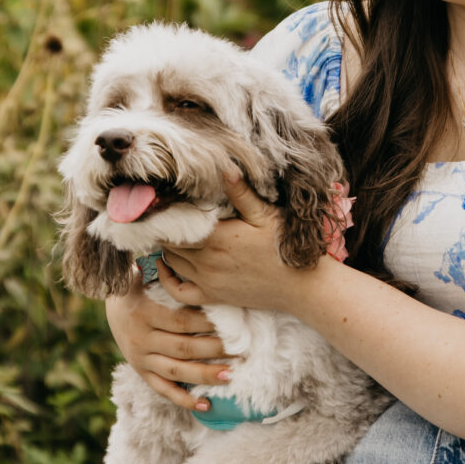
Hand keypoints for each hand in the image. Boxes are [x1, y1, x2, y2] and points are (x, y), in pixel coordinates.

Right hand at [104, 282, 233, 412]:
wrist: (113, 308)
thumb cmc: (140, 287)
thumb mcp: (143, 276)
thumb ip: (161, 272)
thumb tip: (179, 260)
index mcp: (144, 314)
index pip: (181, 321)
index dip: (207, 324)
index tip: (232, 324)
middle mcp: (141, 339)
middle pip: (182, 348)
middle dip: (214, 350)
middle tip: (242, 350)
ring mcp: (140, 359)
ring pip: (176, 371)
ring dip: (204, 376)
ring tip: (230, 376)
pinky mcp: (142, 373)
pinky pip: (163, 389)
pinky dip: (183, 399)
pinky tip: (205, 405)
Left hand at [158, 171, 312, 312]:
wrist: (301, 285)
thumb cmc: (284, 246)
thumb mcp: (266, 215)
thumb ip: (242, 193)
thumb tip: (225, 166)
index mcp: (218, 238)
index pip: (176, 225)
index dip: (166, 213)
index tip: (164, 201)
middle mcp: (207, 261)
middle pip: (170, 243)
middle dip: (165, 229)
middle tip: (163, 215)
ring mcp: (208, 281)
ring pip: (172, 262)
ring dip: (167, 248)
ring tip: (169, 233)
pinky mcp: (213, 296)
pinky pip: (179, 292)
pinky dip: (167, 280)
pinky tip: (167, 267)